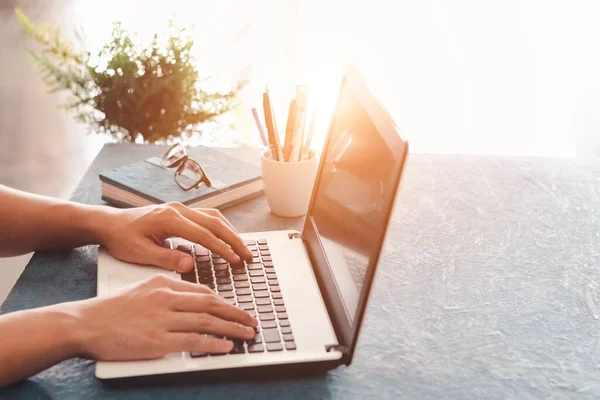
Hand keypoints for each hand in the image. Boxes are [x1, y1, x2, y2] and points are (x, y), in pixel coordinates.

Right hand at [63, 275, 256, 359]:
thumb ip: (169, 292)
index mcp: (164, 284)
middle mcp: (167, 298)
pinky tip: (226, 346)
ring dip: (231, 329)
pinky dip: (213, 343)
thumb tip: (193, 300)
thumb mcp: (143, 289)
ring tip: (246, 334)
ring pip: (207, 322)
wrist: (85, 323)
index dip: (225, 302)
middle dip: (236, 314)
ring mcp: (162, 319)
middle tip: (251, 321)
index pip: (204, 292)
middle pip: (211, 305)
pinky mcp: (157, 340)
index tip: (238, 309)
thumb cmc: (112, 309)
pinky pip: (193, 341)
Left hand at [95, 202, 251, 271]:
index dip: (222, 248)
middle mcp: (178, 210)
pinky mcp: (179, 212)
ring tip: (242, 247)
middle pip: (215, 222)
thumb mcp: (139, 253)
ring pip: (213, 217)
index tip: (235, 260)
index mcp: (169, 219)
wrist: (109, 223)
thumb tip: (190, 265)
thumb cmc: (121, 239)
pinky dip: (220, 227)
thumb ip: (166, 259)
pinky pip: (206, 216)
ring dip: (230, 231)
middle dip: (233, 239)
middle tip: (248, 255)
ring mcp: (180, 208)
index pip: (204, 235)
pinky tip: (226, 237)